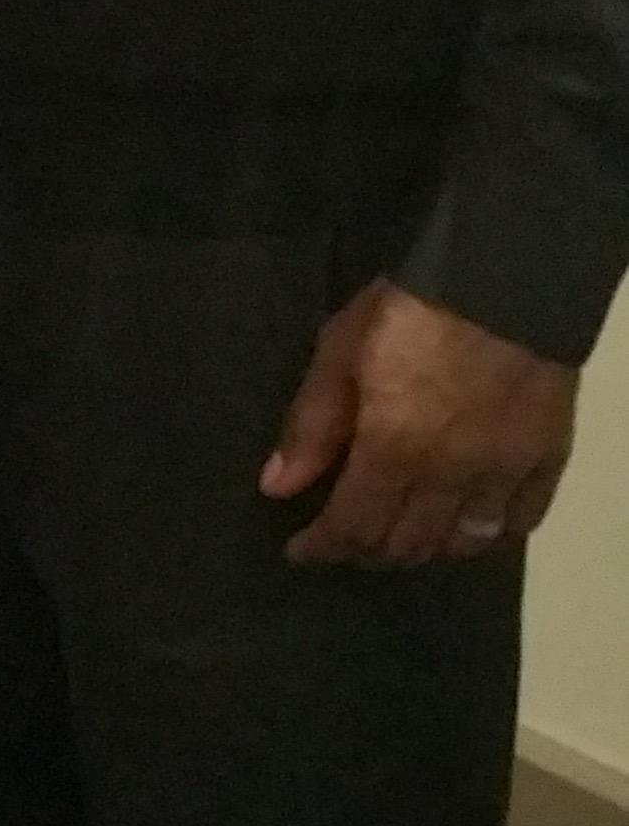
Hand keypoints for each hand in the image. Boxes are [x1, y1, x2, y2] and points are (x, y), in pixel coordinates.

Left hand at [262, 279, 577, 569]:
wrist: (505, 275)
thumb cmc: (411, 306)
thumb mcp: (342, 350)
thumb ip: (312, 424)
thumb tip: (278, 487)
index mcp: (394, 448)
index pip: (354, 527)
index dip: (323, 547)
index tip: (302, 549)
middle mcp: (450, 475)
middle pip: (408, 544)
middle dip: (369, 550)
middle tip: (349, 538)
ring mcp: (504, 471)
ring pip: (463, 543)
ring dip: (427, 548)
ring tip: (404, 533)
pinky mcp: (546, 457)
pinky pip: (521, 521)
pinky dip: (490, 533)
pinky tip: (469, 522)